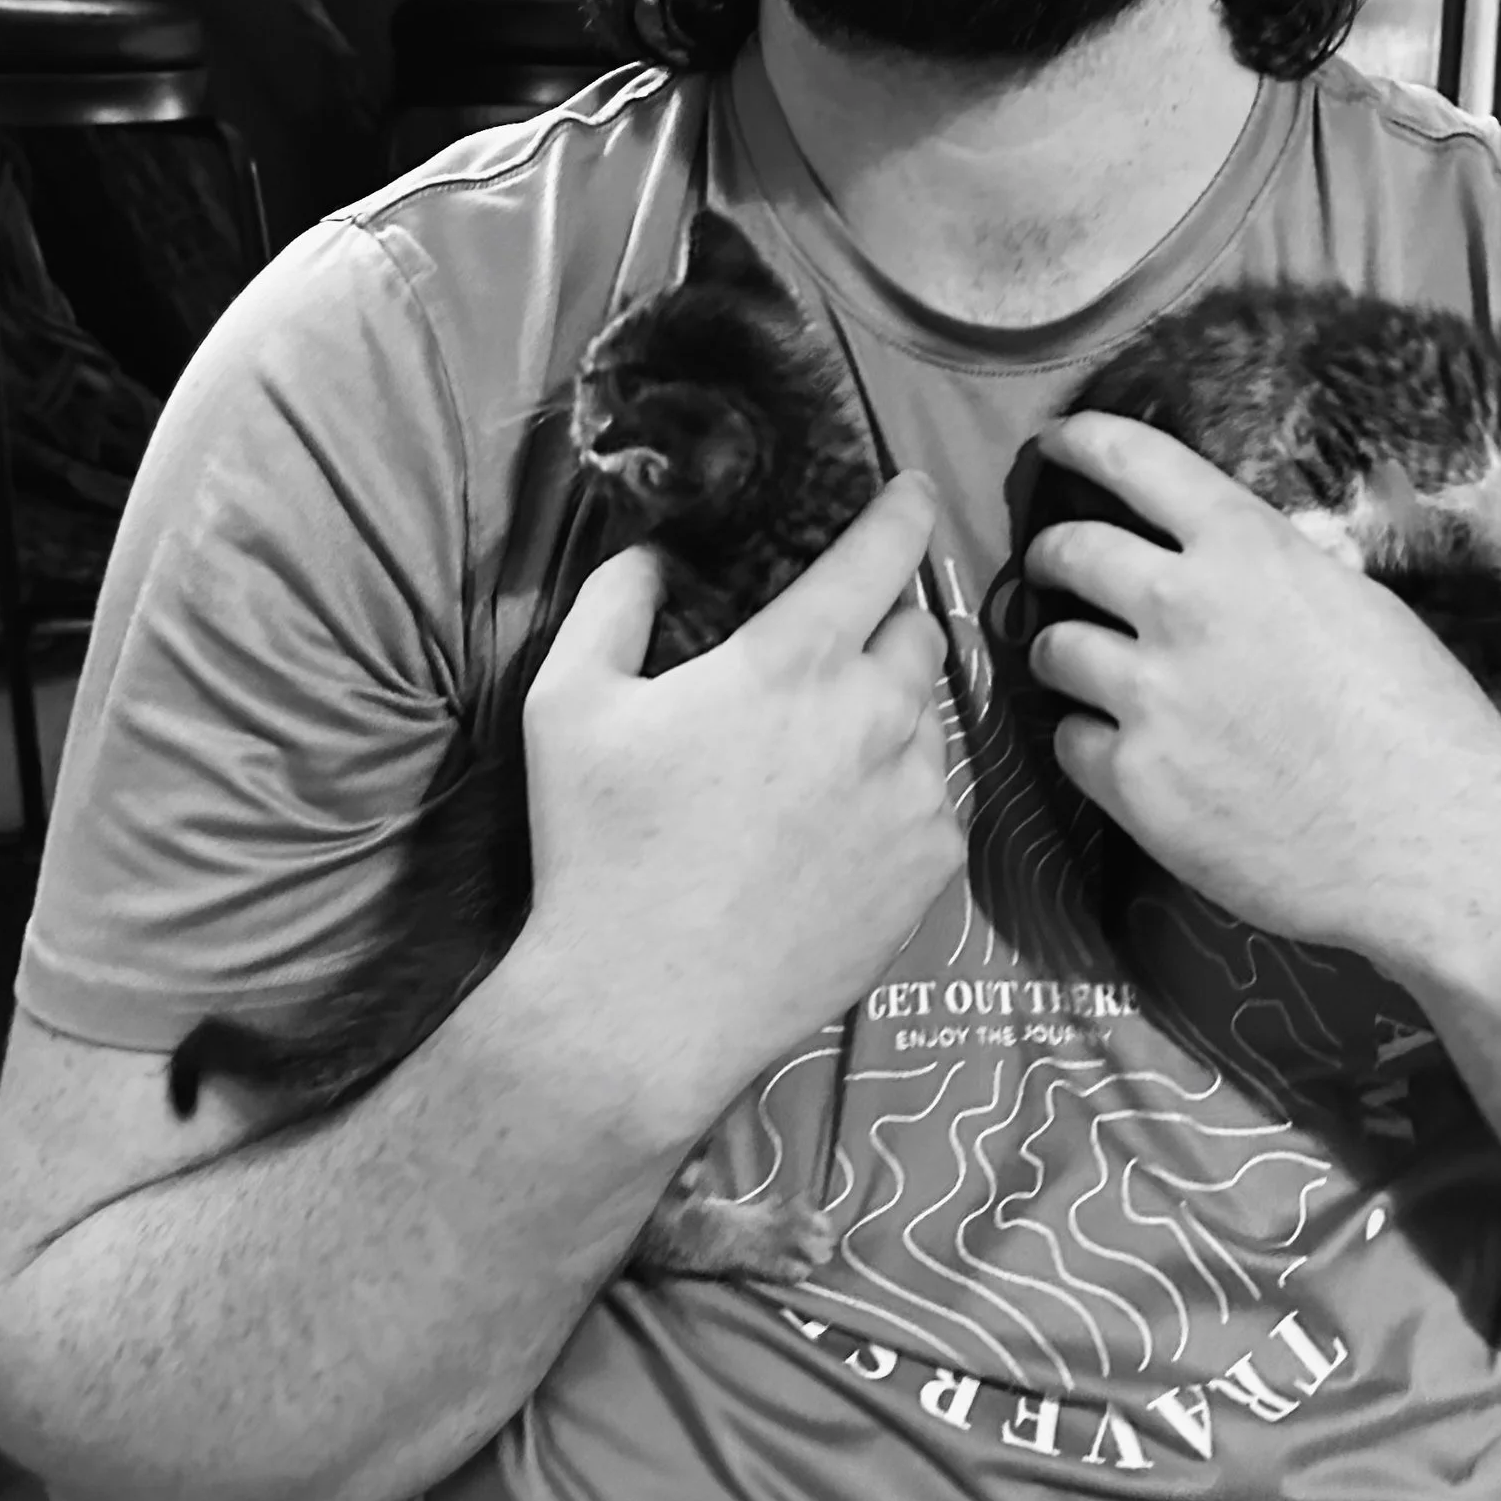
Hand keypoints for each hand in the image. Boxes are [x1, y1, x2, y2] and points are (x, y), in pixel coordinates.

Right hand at [518, 471, 962, 1135]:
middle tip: (831, 653)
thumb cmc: (597, 848)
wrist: (643, 1009)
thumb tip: (650, 554)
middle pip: (916, 631)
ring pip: (926, 721)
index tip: (914, 491)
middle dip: (885, 623)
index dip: (903, 509)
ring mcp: (915, 795)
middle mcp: (874, 714)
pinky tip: (833, 832)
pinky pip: (934, 802)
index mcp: (793, 659)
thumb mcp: (567, 702)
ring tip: (816, 765)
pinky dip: (898, 797)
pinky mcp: (933, 868)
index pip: (882, 551)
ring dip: (887, 718)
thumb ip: (612, 601)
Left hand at [1023, 413, 1500, 965]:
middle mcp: (1183, 606)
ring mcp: (1151, 697)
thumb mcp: (1359, 605)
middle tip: (1054, 567)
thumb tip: (1230, 563)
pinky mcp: (1135, 783)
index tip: (1055, 445)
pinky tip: (1124, 753)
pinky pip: (1070, 742)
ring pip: (1053, 647)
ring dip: (1062, 652)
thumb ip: (1276, 574)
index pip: (1134, 459)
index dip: (1080, 442)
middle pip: (1071, 551)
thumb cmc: (1424, 723)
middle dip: (1052, 554)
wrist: (1436, 845)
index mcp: (1248, 548)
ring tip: (1083, 669)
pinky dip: (1089, 742)